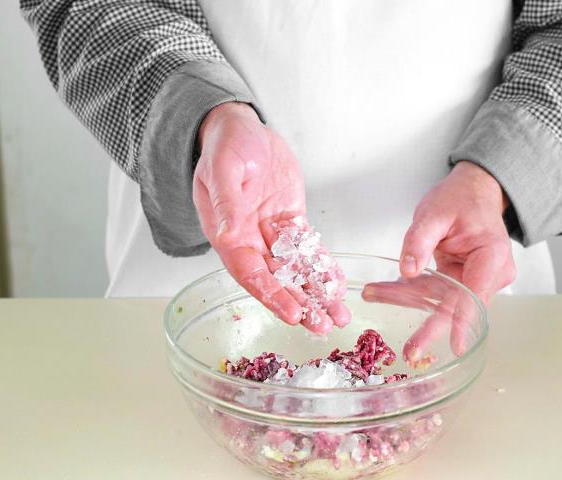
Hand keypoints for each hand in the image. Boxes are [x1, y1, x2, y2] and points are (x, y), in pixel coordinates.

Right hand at [193, 102, 348, 332]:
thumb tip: (227, 232)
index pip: (249, 272)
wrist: (240, 128)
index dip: (270, 294)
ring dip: (315, 293)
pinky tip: (337, 284)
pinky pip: (306, 250)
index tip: (291, 313)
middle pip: (275, 280)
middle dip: (299, 304)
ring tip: (337, 315)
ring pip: (294, 270)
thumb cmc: (225, 145)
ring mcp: (269, 233)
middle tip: (322, 325)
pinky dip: (322, 267)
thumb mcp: (223, 167)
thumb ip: (226, 200)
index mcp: (227, 233)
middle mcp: (248, 240)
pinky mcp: (288, 222)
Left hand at [392, 161, 515, 354]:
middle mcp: (490, 274)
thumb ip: (420, 240)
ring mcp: (478, 280)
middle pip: (458, 305)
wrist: (474, 192)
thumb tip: (407, 270)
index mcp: (492, 256)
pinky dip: (412, 291)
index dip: (463, 320)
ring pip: (442, 300)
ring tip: (375, 294)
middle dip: (431, 327)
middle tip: (411, 351)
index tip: (456, 344)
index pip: (476, 294)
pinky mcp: (463, 281)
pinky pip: (437, 291)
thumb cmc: (460, 199)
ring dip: (408, 299)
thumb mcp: (435, 213)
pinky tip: (385, 289)